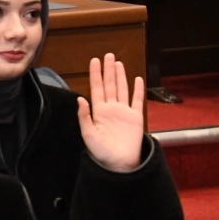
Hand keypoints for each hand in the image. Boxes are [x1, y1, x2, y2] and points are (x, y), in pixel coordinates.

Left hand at [76, 55, 145, 173]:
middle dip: (108, 70)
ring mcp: (124, 112)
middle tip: (108, 55)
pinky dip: (138, 90)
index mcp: (99, 111)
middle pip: (110, 85)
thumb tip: (80, 99)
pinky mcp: (136, 118)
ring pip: (122, 89)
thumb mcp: (89, 134)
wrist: (119, 164)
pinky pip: (137, 101)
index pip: (97, 88)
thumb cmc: (101, 152)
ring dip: (121, 76)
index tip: (94, 61)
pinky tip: (137, 79)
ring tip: (118, 63)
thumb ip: (84, 117)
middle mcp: (111, 108)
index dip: (96, 74)